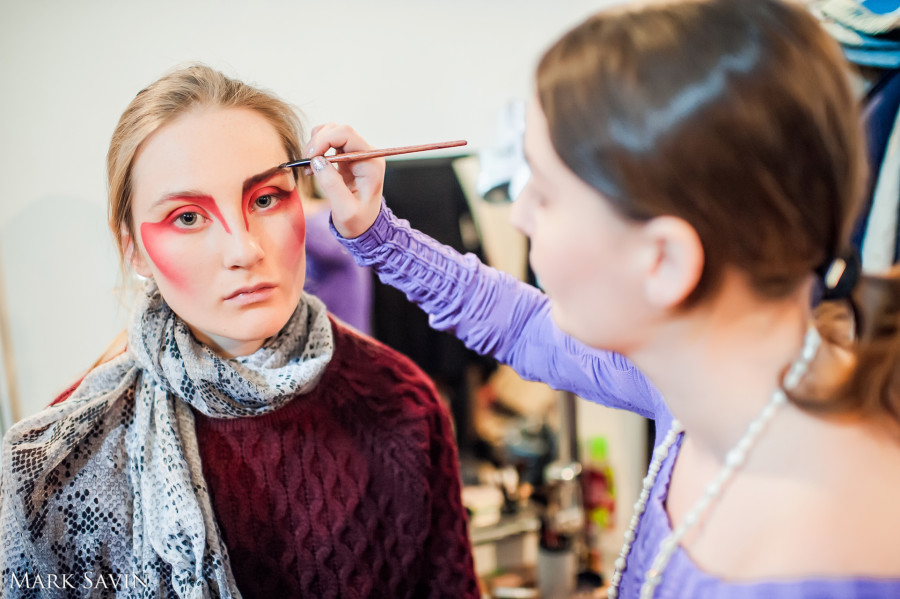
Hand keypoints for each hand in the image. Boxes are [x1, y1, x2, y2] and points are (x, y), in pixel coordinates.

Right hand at [305, 124, 384, 238]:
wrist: (364, 227)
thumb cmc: (358, 222)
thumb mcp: (345, 210)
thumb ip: (332, 185)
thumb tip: (317, 160)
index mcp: (371, 163)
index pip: (347, 134)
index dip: (324, 140)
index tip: (309, 157)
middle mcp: (366, 154)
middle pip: (338, 129)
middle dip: (318, 142)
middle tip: (305, 162)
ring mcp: (357, 154)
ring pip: (332, 132)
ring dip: (316, 144)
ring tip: (309, 165)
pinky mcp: (347, 157)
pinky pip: (330, 141)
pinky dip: (317, 149)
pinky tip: (313, 165)